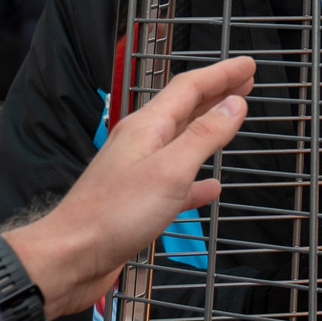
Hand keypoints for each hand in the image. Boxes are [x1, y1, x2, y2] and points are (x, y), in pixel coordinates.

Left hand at [2, 56, 254, 316]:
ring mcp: (137, 172)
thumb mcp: (169, 171)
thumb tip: (235, 104)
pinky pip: (175, 182)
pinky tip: (211, 187)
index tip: (249, 64)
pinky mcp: (137, 202)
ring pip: (180, 142)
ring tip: (232, 122)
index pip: (189, 88)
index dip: (221, 74)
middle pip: (184, 109)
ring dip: (208, 129)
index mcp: (147, 128)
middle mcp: (141, 143)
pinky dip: (196, 180)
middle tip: (246, 81)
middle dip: (216, 93)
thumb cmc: (116, 213)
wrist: (71, 256)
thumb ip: (204, 137)